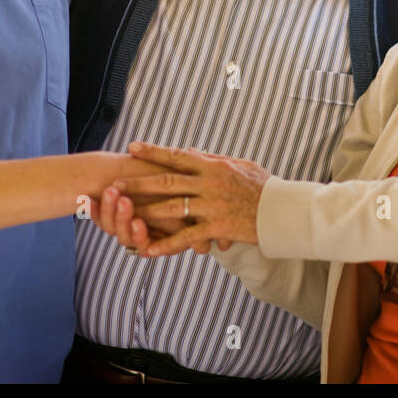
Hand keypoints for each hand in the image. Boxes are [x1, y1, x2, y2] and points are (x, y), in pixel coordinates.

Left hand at [111, 143, 270, 256]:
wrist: (283, 211)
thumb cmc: (265, 186)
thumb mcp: (242, 165)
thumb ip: (214, 158)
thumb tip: (192, 150)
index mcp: (215, 166)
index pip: (178, 155)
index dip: (153, 151)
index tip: (132, 147)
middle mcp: (210, 183)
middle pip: (167, 181)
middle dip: (139, 182)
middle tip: (114, 182)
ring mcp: (212, 206)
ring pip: (171, 208)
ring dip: (145, 211)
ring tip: (123, 213)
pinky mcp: (217, 227)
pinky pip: (186, 237)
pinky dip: (166, 244)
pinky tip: (148, 249)